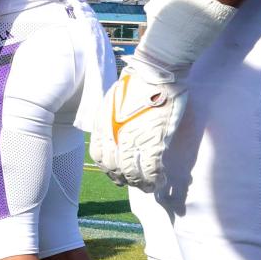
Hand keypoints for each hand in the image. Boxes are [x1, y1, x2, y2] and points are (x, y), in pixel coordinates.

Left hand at [89, 61, 186, 192]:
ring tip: (149, 188)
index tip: (117, 173)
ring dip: (141, 184)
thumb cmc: (137, 82)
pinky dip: (155, 179)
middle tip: (134, 183)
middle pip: (114, 168)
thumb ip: (112, 121)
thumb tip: (117, 133)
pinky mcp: (154, 140)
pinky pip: (151, 169)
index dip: (108, 169)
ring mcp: (134, 139)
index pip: (99, 156)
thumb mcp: (113, 102)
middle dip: (124, 180)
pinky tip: (160, 181)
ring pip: (132, 173)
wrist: (155, 71)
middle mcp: (114, 136)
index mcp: (103, 126)